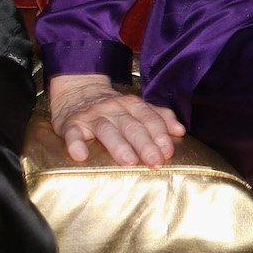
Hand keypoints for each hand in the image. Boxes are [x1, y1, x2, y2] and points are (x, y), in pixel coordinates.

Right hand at [49, 73, 185, 167]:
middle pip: (132, 126)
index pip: (150, 119)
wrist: (77, 90)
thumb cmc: (112, 107)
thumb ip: (158, 117)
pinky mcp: (71, 124)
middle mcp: (114, 108)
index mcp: (132, 105)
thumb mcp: (136, 107)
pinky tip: (81, 155)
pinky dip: (76, 144)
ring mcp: (93, 116)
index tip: (168, 152)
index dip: (160, 135)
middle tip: (155, 162)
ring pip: (107, 130)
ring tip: (129, 162)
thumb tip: (180, 130)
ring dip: (119, 146)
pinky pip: (73, 134)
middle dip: (145, 144)